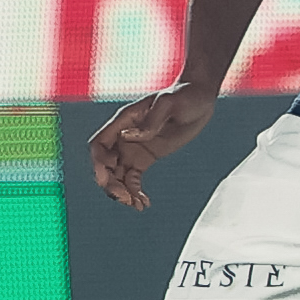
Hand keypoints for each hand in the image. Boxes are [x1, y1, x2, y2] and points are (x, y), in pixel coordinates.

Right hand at [89, 82, 217, 209]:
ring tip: (137, 205)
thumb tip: (127, 138)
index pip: (99, 145)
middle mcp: (124, 136)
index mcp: (124, 121)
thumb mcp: (169, 104)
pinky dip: (135, 192)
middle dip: (110, 184)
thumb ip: (150, 121)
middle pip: (105, 165)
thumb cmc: (184, 94)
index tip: (108, 178)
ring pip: (117, 175)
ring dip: (122, 192)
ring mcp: (134, 148)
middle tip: (126, 199)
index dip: (98, 162)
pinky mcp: (146, 158)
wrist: (200, 97)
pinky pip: (133, 179)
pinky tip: (144, 203)